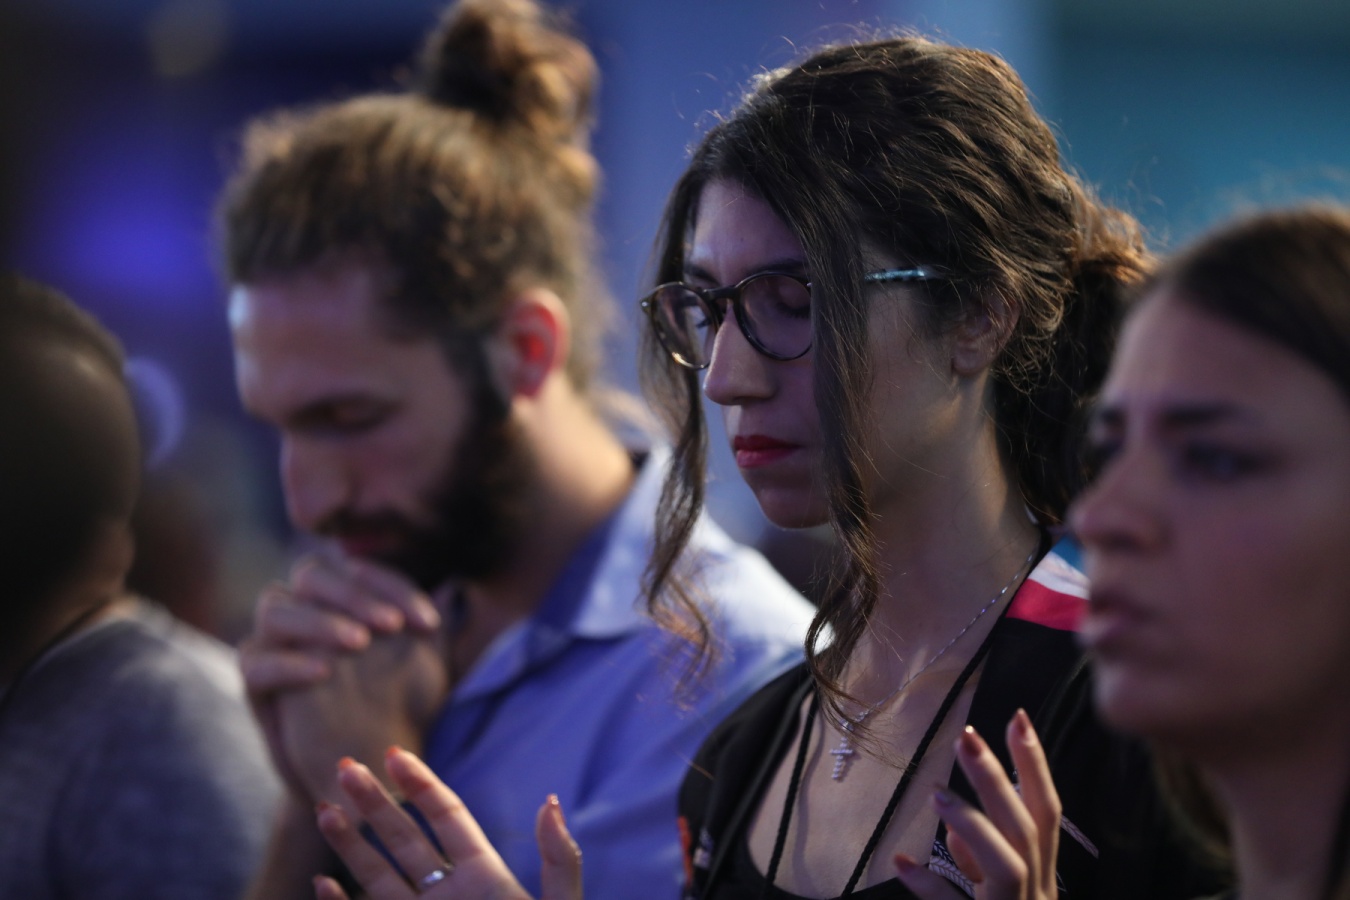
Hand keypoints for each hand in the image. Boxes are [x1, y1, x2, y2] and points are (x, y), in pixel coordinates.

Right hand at [242, 555, 441, 692]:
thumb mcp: (423, 669)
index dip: (395, 587)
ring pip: (275, 608)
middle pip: (310, 574)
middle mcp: (302, 612)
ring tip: (358, 643)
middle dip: (353, 594)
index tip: (430, 624)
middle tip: (390, 626)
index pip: (359, 570)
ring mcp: (272, 645)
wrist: (362, 774)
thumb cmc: (396, 711)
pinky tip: (322, 673)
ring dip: (318, 620)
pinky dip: (287, 662)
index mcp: (341, 599)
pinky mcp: (255, 685)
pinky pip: (254, 662)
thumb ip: (429, 633)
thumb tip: (453, 590)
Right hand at [313, 747, 582, 899]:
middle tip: (344, 765)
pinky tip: (322, 883)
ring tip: (323, 809)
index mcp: (486, 876)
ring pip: (378, 875)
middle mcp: (448, 894)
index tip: (393, 754)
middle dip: (375, 801)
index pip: (447, 817)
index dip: (421, 784)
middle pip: (405, 837)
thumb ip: (559, 861)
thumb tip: (551, 802)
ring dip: (349, 843)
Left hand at [894, 710, 1060, 899]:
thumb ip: (981, 861)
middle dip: (997, 782)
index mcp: (1042, 877)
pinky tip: (901, 860)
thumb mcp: (999, 894)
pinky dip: (929, 884)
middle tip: (966, 737)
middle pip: (1025, 830)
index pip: (1046, 812)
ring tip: (936, 793)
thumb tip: (955, 830)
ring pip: (1007, 865)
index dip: (1035, 766)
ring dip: (973, 825)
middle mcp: (1037, 892)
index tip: (1018, 717)